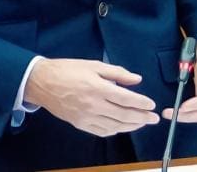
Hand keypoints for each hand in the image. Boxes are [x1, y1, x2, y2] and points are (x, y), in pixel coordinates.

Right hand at [24, 58, 159, 136]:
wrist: (42, 83)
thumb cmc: (68, 70)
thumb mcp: (94, 65)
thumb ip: (117, 73)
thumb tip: (136, 79)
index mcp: (97, 88)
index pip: (125, 98)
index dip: (141, 103)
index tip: (152, 105)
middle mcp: (93, 105)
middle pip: (123, 115)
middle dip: (142, 118)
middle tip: (154, 118)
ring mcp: (86, 117)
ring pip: (114, 126)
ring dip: (131, 126)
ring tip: (142, 123)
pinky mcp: (79, 124)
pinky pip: (101, 131)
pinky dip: (114, 131)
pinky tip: (122, 127)